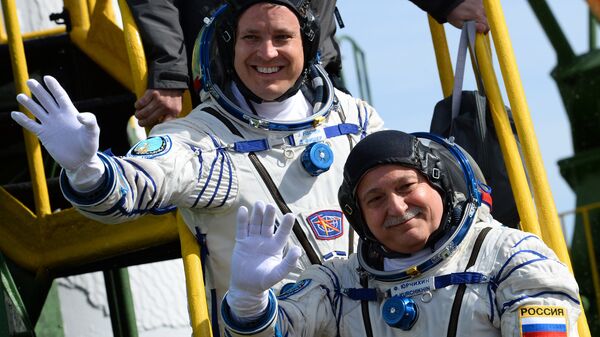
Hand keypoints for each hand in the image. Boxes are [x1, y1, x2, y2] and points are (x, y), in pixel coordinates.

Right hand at [11, 76, 99, 171]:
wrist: (81, 160)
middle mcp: (58, 116)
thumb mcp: (93, 131)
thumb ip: (90, 121)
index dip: (54, 87)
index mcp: (70, 112)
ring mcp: (50, 125)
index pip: (60, 96)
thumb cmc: (90, 144)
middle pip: (46, 100)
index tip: (47, 78)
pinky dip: (23, 120)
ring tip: (20, 96)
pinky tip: (14, 114)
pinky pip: (31, 125)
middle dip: (38, 91)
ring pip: (37, 110)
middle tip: (29, 81)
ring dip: (28, 104)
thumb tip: (79, 115)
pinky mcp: (44, 135)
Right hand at [134, 89, 182, 126]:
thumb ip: (170, 118)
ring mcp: (158, 99)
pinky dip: (137, 106)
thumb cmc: (174, 98)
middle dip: (142, 123)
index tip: (151, 128)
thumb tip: (159, 127)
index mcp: (173, 112)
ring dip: (138, 116)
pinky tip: (138, 107)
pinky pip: (140, 103)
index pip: (162, 125)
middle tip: (140, 123)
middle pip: (149, 119)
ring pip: (143, 112)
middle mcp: (165, 107)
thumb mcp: (177, 109)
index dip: (155, 128)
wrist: (173, 82)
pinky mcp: (151, 93)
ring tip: (138, 116)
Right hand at [228, 201, 300, 318]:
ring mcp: (253, 240)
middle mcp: (265, 240)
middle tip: (270, 206)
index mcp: (276, 246)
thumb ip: (288, 263)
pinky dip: (242, 220)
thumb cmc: (264, 281)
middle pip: (268, 225)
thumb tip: (298, 250)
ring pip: (256, 224)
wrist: (246, 287)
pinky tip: (243, 210)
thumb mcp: (278, 273)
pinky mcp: (242, 242)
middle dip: (269, 215)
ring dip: (257, 214)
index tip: (290, 215)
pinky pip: (242, 229)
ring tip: (259, 204)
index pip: (282, 233)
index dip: (286, 224)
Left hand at [447, 0, 488, 33]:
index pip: (487, 26)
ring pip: (486, 13)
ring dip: (482, 16)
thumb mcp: (460, 24)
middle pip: (487, 19)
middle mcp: (480, 8)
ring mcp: (480, 3)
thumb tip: (483, 29)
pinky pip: (483, 7)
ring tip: (473, 18)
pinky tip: (473, 11)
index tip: (481, 32)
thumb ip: (472, 28)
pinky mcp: (479, 0)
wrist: (450, 3)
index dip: (484, 30)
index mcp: (476, 15)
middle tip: (476, 25)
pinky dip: (480, 10)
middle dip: (483, 24)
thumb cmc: (453, 15)